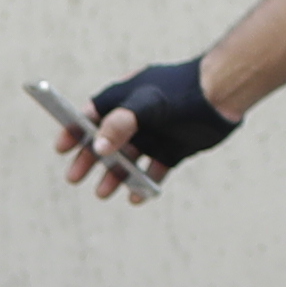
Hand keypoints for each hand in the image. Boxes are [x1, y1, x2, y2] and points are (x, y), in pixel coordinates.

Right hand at [60, 60, 230, 206]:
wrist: (224, 93)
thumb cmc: (181, 91)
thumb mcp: (146, 104)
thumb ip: (121, 123)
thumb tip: (98, 148)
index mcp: (124, 98)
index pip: (91, 116)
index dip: (74, 131)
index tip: (61, 148)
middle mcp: (137, 117)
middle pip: (106, 142)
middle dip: (89, 160)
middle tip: (74, 177)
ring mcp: (155, 134)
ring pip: (128, 160)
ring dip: (114, 176)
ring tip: (103, 193)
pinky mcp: (173, 150)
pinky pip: (153, 170)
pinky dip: (144, 183)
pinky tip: (136, 195)